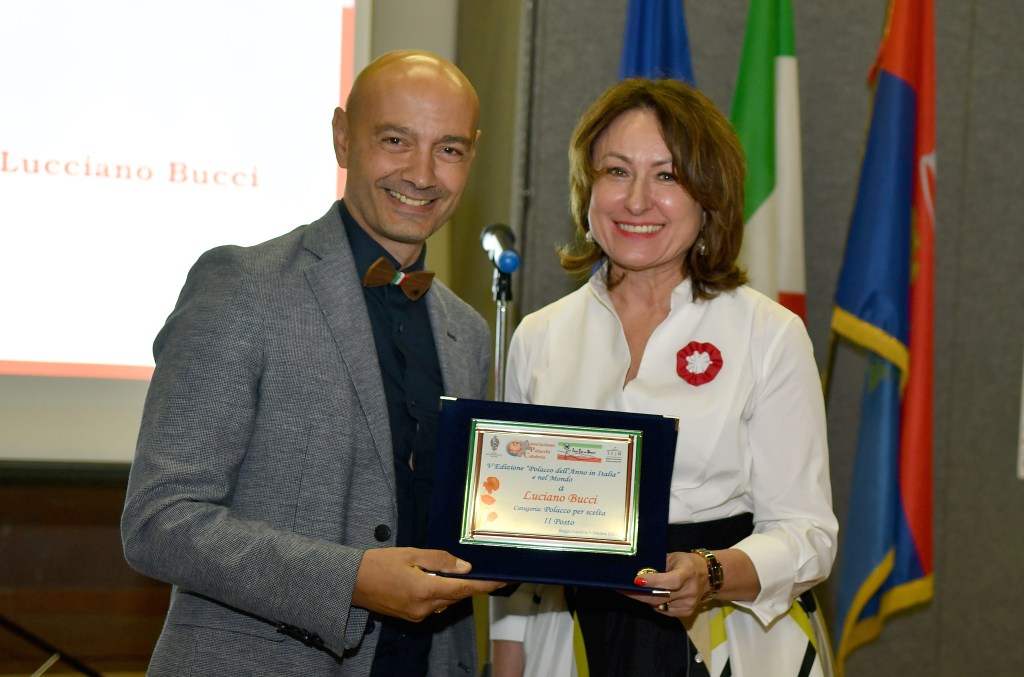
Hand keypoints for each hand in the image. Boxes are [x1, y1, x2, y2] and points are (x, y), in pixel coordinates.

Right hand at [352, 547, 504, 621]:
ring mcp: (418, 615)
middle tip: (480, 569)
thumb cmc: (380, 563)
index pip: (463, 589)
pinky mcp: (412, 616)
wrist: (352, 582)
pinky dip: (440, 593)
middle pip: (456, 596)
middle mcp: (424, 607)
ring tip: (453, 570)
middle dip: (468, 584)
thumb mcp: (411, 554)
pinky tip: (434, 579)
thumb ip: (440, 560)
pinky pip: (434, 604)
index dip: (485, 585)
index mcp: (425, 590)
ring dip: (452, 588)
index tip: (502, 581)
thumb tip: (466, 568)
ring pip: (446, 601)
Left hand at [622, 551, 708, 617]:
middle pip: (660, 596)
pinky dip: (654, 604)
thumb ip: (658, 565)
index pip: (671, 581)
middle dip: (638, 593)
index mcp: (687, 572)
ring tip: (631, 591)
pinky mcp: (686, 612)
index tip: (636, 580)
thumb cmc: (686, 563)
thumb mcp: (673, 558)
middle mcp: (689, 590)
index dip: (654, 582)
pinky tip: (650, 596)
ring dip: (644, 598)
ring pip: (659, 605)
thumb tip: (637, 572)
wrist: (709, 576)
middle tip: (621, 589)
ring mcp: (689, 604)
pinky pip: (664, 610)